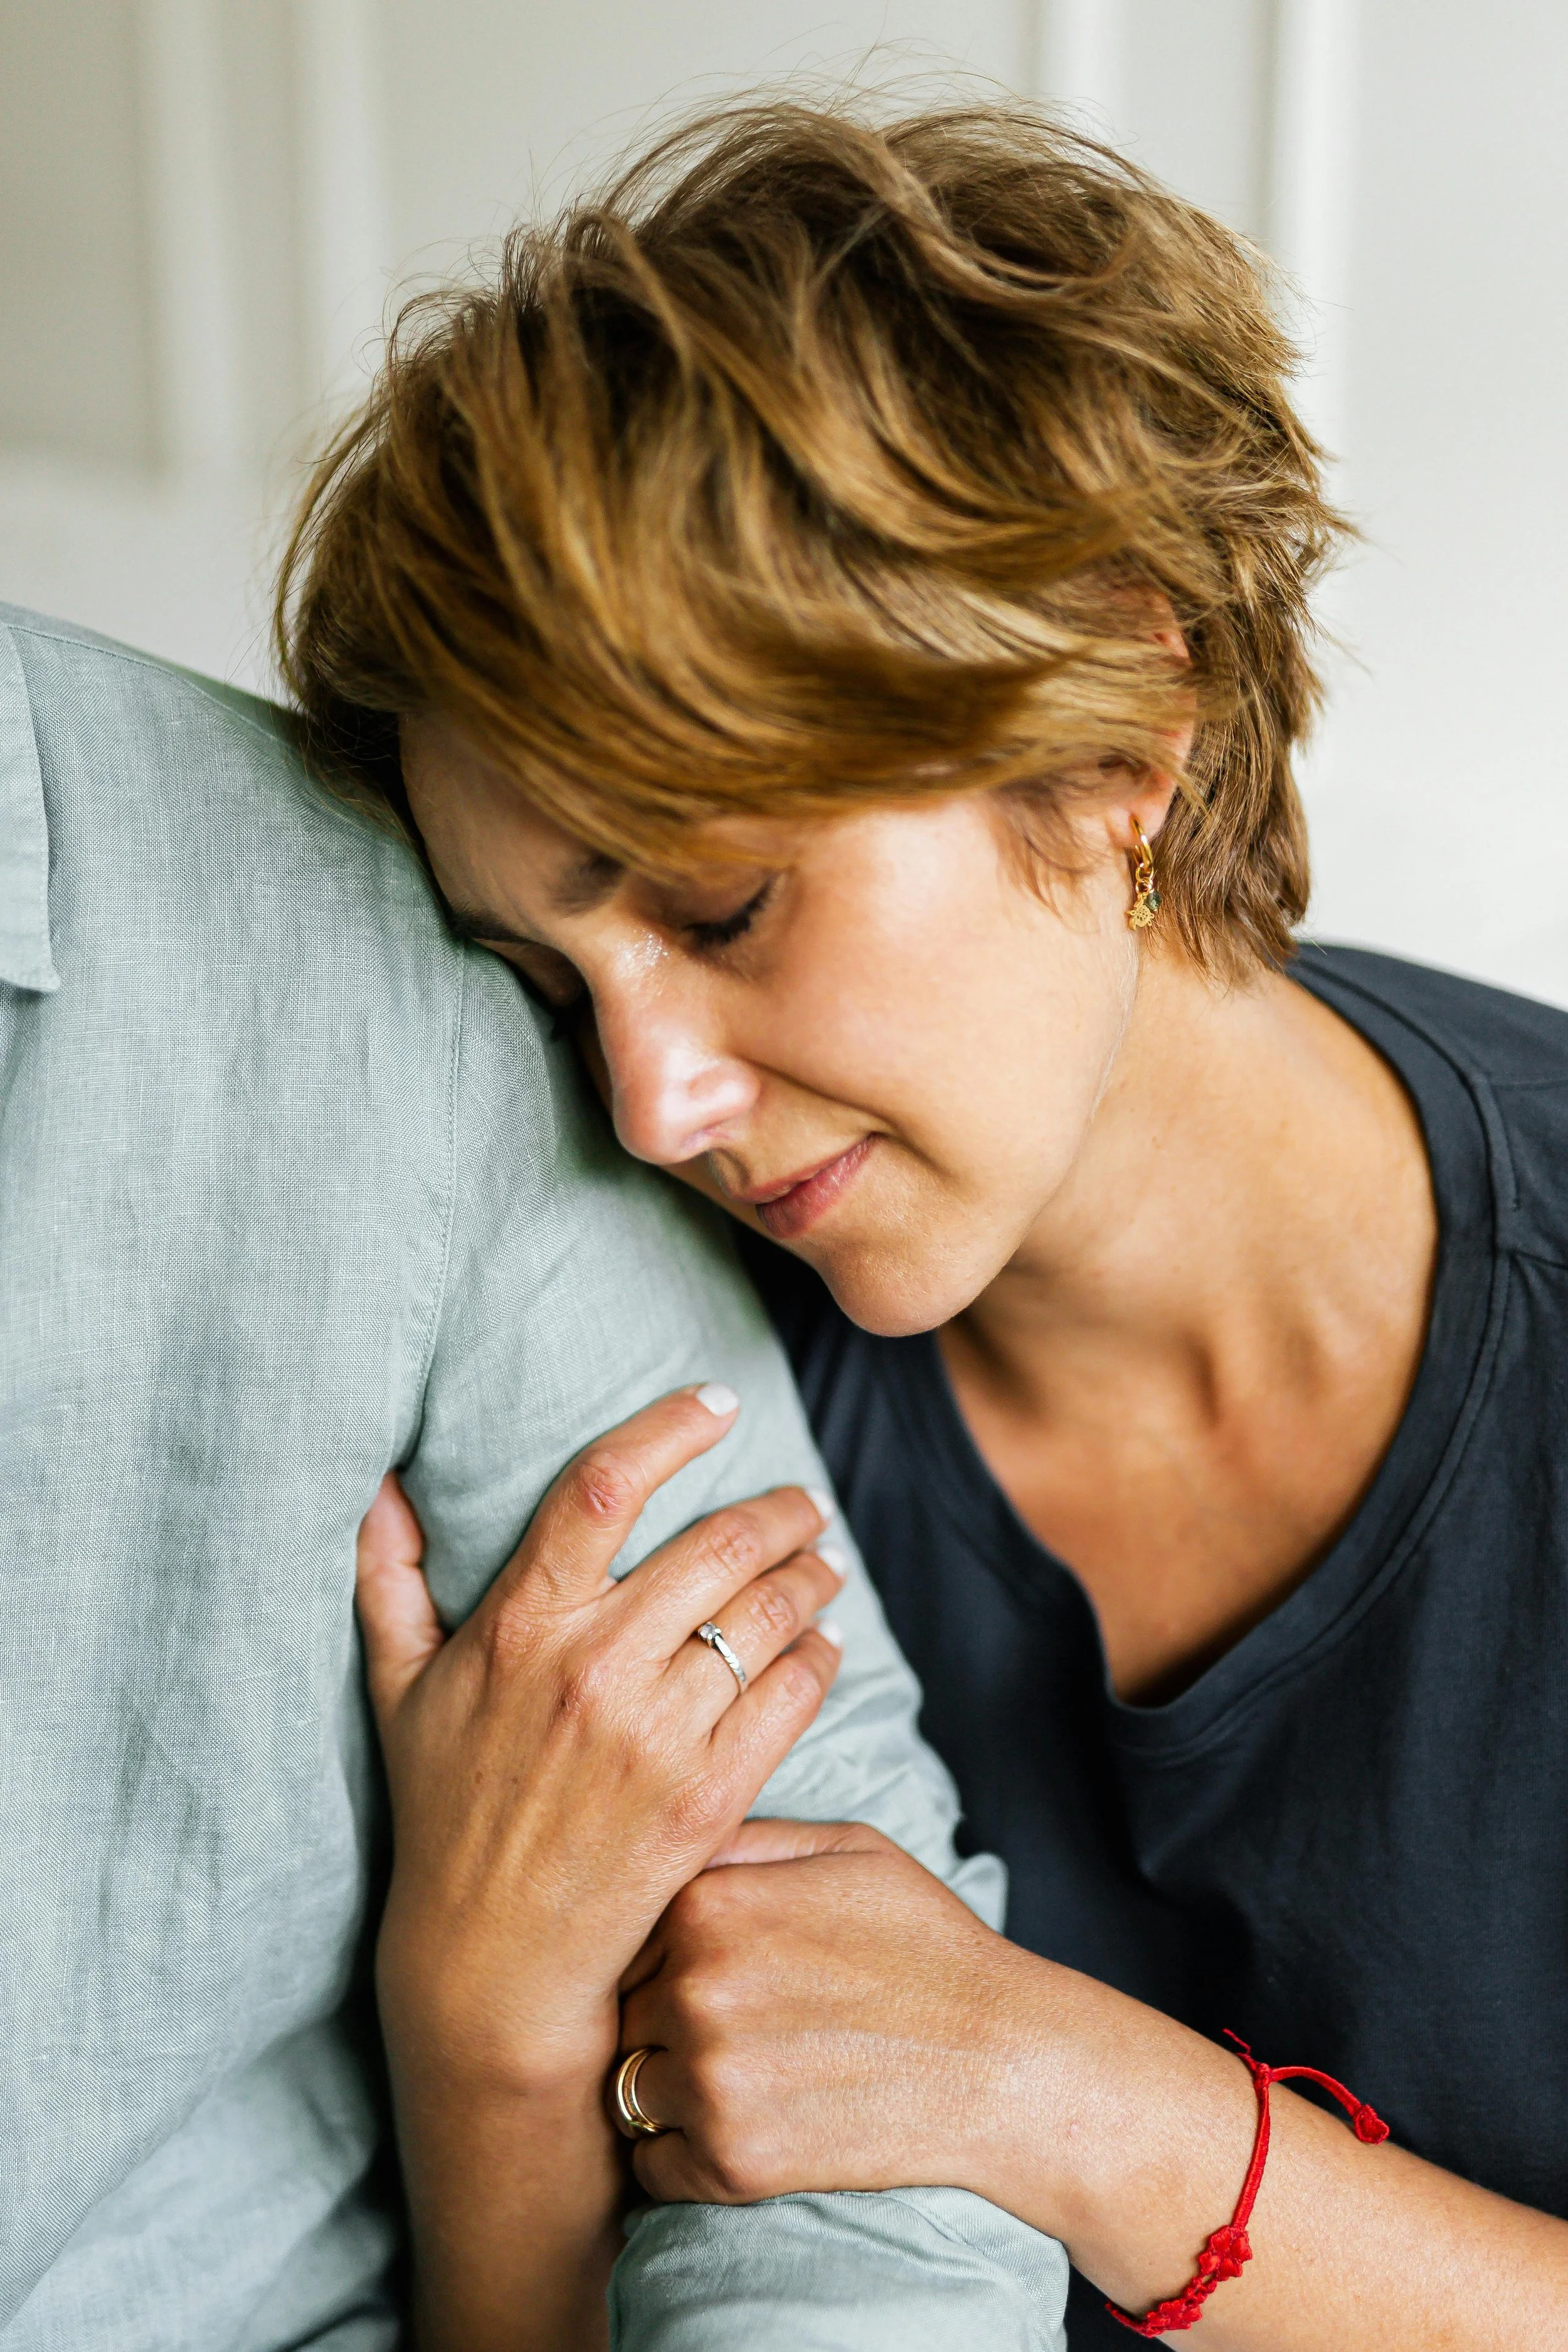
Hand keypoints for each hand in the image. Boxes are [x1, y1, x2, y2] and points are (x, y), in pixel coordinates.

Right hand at [356, 1388, 843, 2099]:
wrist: (492, 1962)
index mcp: (520, 1627)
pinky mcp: (709, 1796)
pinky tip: (825, 1642)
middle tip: (801, 1500)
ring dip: (811, 1574)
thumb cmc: (442, 1811)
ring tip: (825, 1561)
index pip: (602, 1485)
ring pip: (766, 1615)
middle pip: (716, 1546)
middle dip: (777, 1510)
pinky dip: (820, 1655)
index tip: (717, 1403)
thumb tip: (376, 1482)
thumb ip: (387, 1577)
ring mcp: (657, 1735)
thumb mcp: (399, 1689)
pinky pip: (791, 1696)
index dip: (670, 1428)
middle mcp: (594, 1669)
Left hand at [616, 1818, 1034, 2206]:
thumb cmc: (926, 1945)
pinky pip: (650, 2168)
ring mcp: (710, 2081)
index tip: (696, 1970)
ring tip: (735, 2078)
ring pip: (625, 2089)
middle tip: (726, 2028)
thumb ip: (744, 1837)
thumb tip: (666, 1833)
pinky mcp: (731, 2163)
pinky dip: (678, 2157)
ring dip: (662, 2090)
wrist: (1002, 2062)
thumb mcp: (845, 1849)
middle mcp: (694, 1987)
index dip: (652, 1953)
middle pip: (618, 2011)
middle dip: (653, 2021)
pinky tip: (738, 2128)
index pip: (619, 1931)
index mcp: (707, 1901)